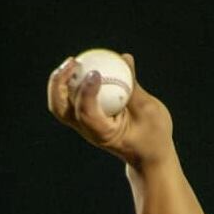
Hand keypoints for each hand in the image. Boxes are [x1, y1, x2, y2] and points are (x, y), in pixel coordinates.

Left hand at [47, 53, 175, 168]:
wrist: (148, 156)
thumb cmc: (153, 135)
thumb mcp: (149, 110)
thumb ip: (134, 85)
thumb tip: (124, 58)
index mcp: (102, 133)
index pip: (85, 113)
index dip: (86, 91)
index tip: (95, 72)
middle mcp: (87, 130)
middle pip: (60, 108)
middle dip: (59, 84)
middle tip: (73, 61)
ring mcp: (83, 126)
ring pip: (60, 104)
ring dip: (60, 81)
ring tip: (74, 61)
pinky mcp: (86, 119)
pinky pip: (71, 99)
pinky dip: (72, 82)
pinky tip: (83, 65)